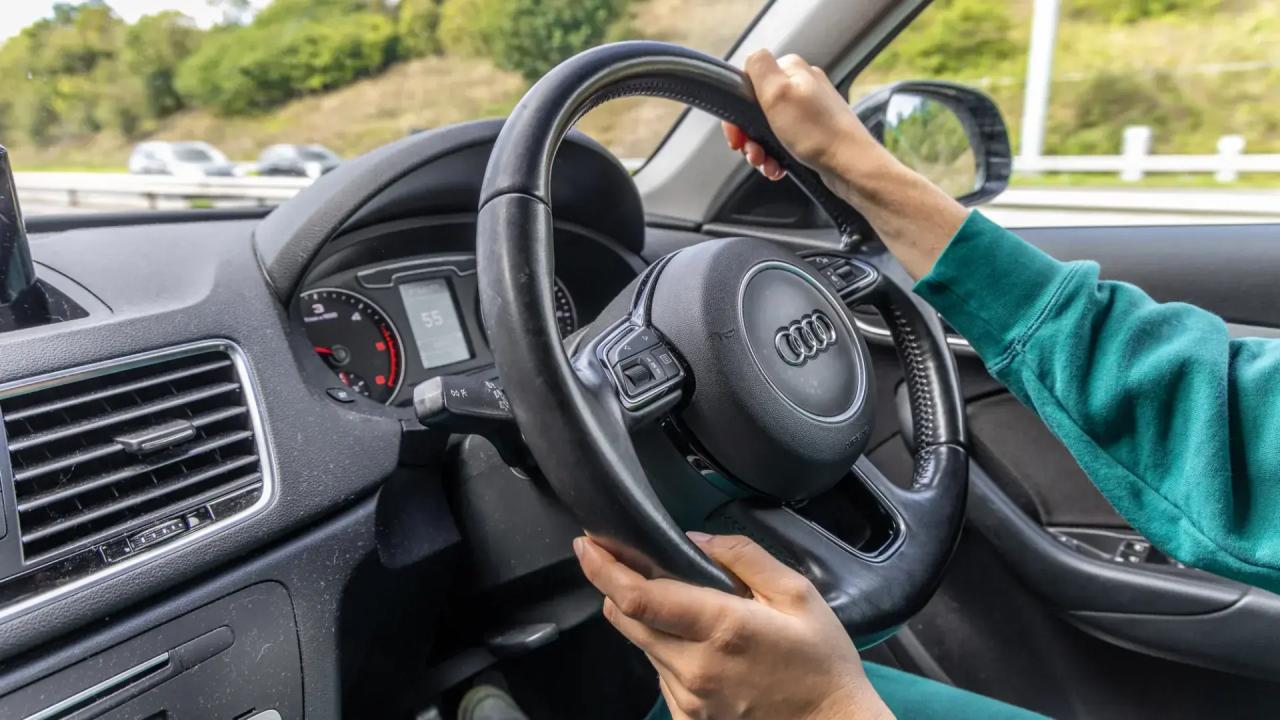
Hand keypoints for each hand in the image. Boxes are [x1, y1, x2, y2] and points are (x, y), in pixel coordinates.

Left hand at [574, 532, 893, 719]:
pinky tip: (699, 644)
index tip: (586, 544)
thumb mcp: (797, 593)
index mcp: (722, 627)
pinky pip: (660, 673)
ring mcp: (689, 698)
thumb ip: (743, 556)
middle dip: (614, 586)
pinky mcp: (688, 717)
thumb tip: (694, 539)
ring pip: (642, 646)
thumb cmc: (821, 660)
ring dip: (646, 620)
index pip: (638, 598)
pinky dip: (666, 650)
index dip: (602, 569)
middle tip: (619, 558)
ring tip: (681, 605)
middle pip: (625, 620)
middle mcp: (695, 667)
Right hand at [724, 48, 968, 278]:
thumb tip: (751, 57)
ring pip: (768, 129)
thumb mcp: (778, 93)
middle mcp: (802, 86)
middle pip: (756, 109)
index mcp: (793, 71)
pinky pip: (783, 143)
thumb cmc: (817, 134)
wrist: (852, 167)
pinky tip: (778, 168)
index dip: (738, 110)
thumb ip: (758, 67)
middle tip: (751, 152)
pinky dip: (776, 157)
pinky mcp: (814, 133)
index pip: (749, 82)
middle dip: (748, 135)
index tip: (738, 132)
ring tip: (766, 164)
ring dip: (761, 150)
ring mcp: (809, 111)